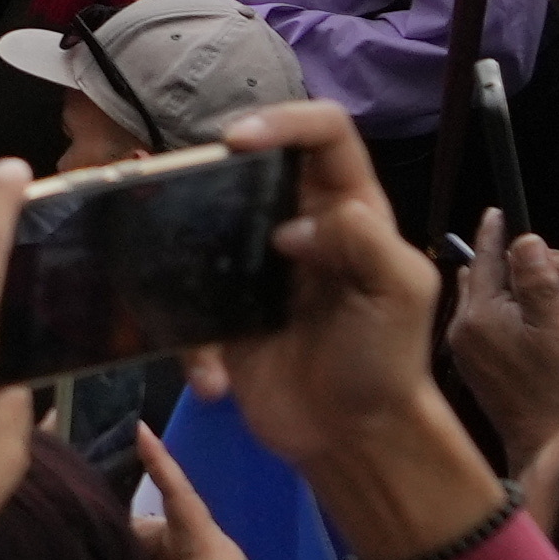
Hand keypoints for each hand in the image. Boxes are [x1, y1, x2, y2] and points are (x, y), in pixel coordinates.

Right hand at [191, 105, 491, 559]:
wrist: (353, 439)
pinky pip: (186, 298)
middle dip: (213, 170)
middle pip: (252, 164)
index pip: (324, 132)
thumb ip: (363, 239)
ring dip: (177, 238)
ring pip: (205, 220)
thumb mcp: (402, 292)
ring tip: (156, 255)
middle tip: (179, 189)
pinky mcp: (223, 310)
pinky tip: (212, 376)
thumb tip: (292, 227)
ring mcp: (256, 266)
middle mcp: (300, 223)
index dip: (283, 121)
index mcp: (351, 207)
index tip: (238, 142)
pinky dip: (190, 339)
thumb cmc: (387, 362)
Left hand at [434, 219, 558, 479]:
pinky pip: (481, 324)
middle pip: (476, 281)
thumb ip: (538, 279)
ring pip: (478, 302)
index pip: (482, 262)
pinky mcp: (476, 370)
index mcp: (478, 315)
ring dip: (495, 285)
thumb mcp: (557, 324)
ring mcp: (465, 353)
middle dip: (493, 260)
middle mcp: (462, 331)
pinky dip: (496, 309)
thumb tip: (524, 239)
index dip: (492, 235)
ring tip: (510, 266)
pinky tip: (511, 307)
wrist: (550, 443)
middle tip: (506, 236)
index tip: (496, 211)